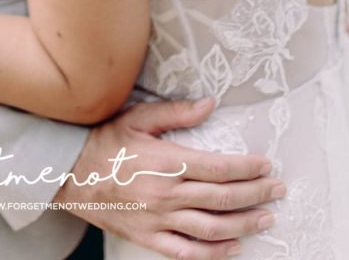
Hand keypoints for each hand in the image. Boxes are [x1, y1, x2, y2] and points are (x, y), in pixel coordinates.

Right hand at [54, 98, 283, 259]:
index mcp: (167, 162)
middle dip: (256, 194)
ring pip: (212, 228)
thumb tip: (210, 104)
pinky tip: (233, 248)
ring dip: (244, 225)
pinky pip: (188, 252)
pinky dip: (215, 253)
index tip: (266, 165)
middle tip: (278, 190)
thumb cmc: (105, 141)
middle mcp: (167, 194)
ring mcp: (159, 220)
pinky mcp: (149, 238)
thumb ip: (176, 112)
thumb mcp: (138, 118)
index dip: (248, 168)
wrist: (70, 174)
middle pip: (223, 198)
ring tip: (266, 219)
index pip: (219, 167)